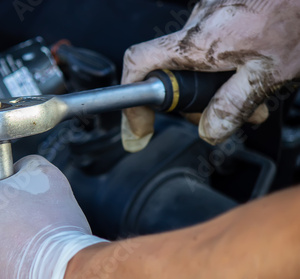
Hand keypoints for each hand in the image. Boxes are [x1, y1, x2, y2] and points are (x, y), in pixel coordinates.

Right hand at [121, 0, 299, 151]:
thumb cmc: (296, 16)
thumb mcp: (266, 74)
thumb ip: (232, 105)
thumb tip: (209, 129)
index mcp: (196, 42)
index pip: (138, 65)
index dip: (132, 101)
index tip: (141, 123)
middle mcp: (195, 25)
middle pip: (171, 74)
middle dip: (194, 103)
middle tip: (220, 115)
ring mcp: (208, 16)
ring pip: (195, 64)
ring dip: (216, 87)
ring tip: (252, 95)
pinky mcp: (223, 13)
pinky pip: (211, 48)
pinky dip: (225, 67)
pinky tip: (252, 72)